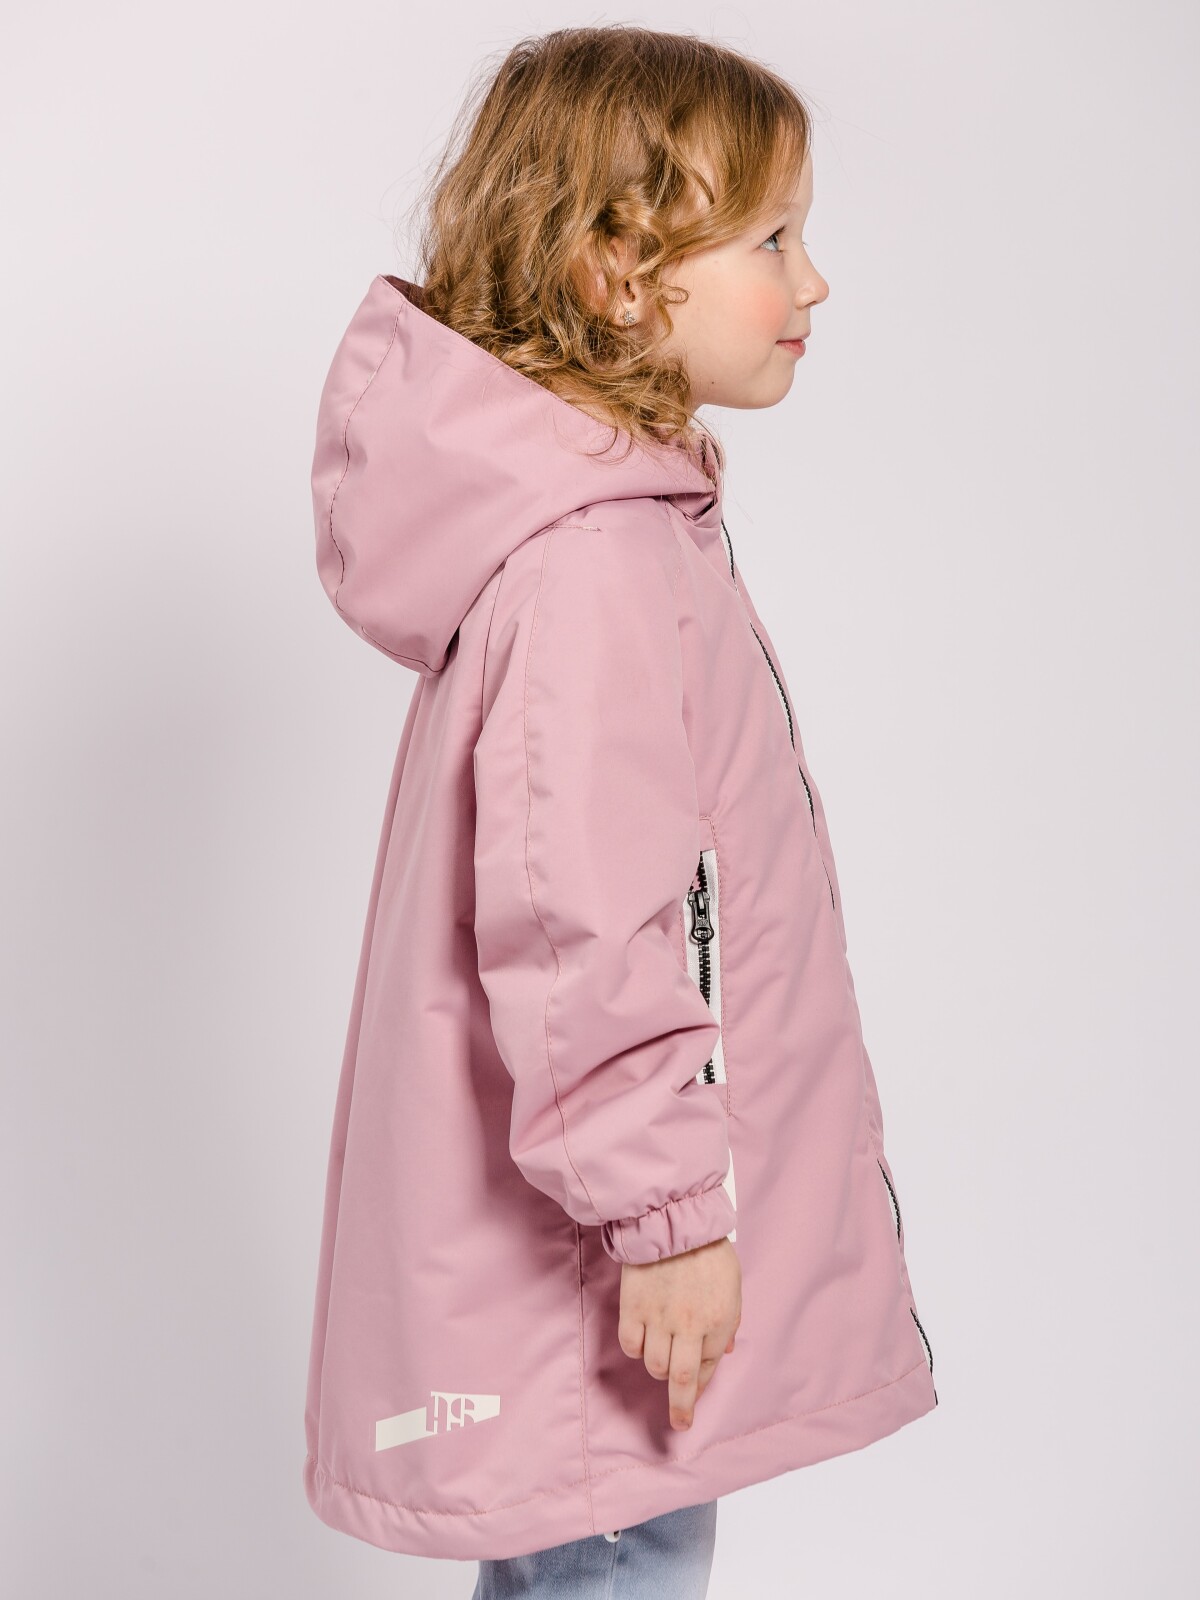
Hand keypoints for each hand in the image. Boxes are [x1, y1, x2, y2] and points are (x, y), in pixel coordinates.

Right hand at [617, 1235, 741, 1429]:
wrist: (672, 1219)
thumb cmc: (708, 1249)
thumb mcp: (732, 1284)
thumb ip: (729, 1320)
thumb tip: (723, 1353)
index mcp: (720, 1319)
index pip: (710, 1365)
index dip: (704, 1380)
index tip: (696, 1391)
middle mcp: (690, 1325)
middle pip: (682, 1380)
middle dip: (681, 1406)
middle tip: (680, 1422)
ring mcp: (659, 1318)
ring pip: (654, 1365)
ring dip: (658, 1369)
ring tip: (660, 1359)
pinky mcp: (633, 1307)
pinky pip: (631, 1344)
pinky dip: (636, 1348)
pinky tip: (642, 1341)